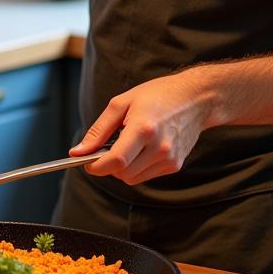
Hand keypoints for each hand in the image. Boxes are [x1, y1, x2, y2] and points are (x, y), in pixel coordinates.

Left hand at [72, 69, 211, 184]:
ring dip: (122, 167)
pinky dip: (137, 167)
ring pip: (132, 178)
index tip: (86, 162)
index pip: (116, 160)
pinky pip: (146, 175)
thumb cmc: (156, 95)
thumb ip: (98, 130)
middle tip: (105, 148)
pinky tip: (142, 148)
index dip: (96, 166)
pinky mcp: (175, 165)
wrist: (195, 98)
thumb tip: (77, 152)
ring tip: (126, 143)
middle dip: (108, 165)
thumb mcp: (121, 103)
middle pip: (122, 173)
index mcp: (144, 128)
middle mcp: (159, 147)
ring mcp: (169, 159)